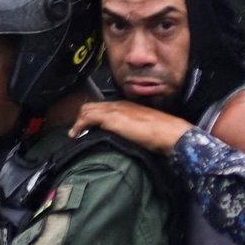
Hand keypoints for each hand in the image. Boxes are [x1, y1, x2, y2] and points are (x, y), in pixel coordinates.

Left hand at [70, 100, 194, 154]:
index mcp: (128, 106)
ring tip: (74, 133)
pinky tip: (75, 134)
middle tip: (78, 130)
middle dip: (82, 117)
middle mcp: (120, 105)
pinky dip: (79, 125)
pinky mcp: (112, 118)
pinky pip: (88, 117)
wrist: (170, 132)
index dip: (93, 115)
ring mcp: (115, 110)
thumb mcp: (145, 129)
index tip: (88, 126)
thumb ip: (134, 130)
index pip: (104, 106)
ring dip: (79, 122)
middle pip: (93, 106)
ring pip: (88, 110)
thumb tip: (128, 139)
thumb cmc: (163, 134)